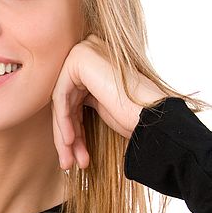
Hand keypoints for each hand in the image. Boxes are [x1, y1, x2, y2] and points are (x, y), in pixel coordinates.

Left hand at [51, 33, 167, 169]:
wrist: (155, 119)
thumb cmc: (135, 116)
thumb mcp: (101, 106)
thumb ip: (79, 100)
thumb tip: (57, 115)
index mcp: (97, 59)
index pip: (72, 97)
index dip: (73, 129)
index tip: (77, 157)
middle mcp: (90, 50)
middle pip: (65, 99)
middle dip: (67, 135)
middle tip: (70, 162)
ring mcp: (85, 51)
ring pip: (61, 101)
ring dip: (64, 134)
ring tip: (71, 160)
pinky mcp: (79, 60)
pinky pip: (60, 97)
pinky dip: (63, 122)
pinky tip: (69, 142)